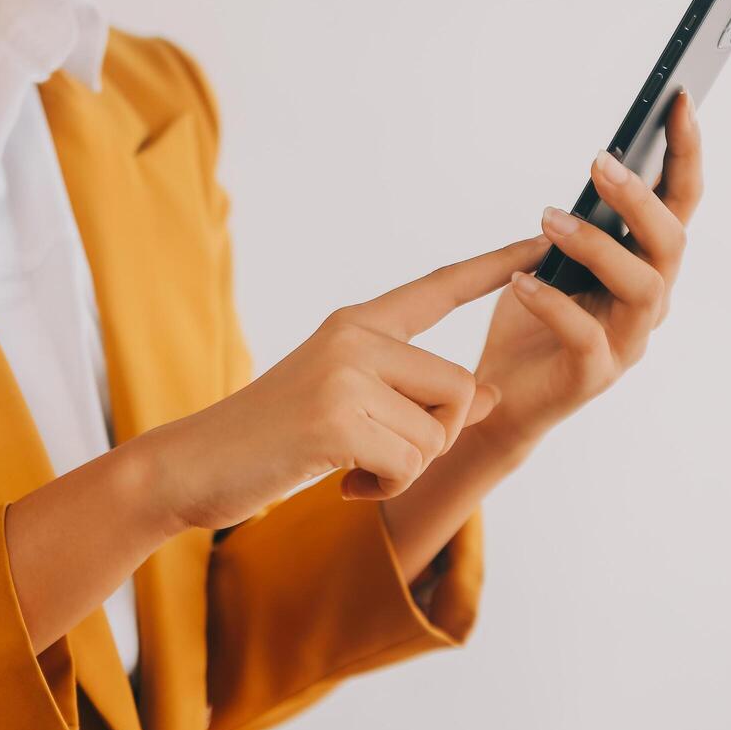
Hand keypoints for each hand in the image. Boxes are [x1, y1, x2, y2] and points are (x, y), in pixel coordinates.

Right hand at [136, 237, 549, 530]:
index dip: (491, 267)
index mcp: (355, 324)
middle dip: (436, 437)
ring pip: (438, 433)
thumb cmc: (272, 439)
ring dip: (405, 469)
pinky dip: (384, 487)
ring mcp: (344, 375)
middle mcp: (354, 338)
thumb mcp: (349, 406)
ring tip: (352, 466)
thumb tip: (492, 394)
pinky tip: (344, 483)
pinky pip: (410, 463)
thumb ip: (415, 395)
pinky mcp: (336, 419)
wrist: (194, 465)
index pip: (437, 289)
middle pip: (459, 388)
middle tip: (379, 454)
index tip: (536, 241)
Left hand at [472, 89, 704, 454]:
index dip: (685, 153)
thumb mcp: (552, 257)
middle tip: (599, 162)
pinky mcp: (596, 375)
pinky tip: (522, 281)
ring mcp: (629, 342)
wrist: (499, 398)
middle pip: (671, 242)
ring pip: (643, 286)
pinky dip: (554, 304)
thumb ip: (578, 221)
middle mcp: (650, 302)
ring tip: (549, 219)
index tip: (678, 100)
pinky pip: (586, 335)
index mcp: (646, 265)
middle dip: (641, 197)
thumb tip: (601, 166)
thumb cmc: (530, 321)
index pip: (680, 204)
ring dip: (599, 245)